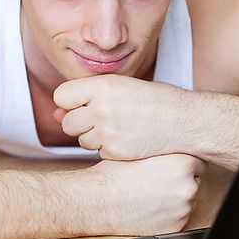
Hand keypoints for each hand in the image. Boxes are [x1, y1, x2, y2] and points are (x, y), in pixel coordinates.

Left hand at [53, 74, 189, 159]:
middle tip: (105, 119)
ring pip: (81, 140)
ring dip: (94, 137)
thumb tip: (53, 114)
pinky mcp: (115, 152)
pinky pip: (97, 152)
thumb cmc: (156, 101)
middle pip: (67, 122)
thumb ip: (87, 96)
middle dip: (80, 123)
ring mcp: (108, 132)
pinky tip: (127, 139)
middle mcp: (101, 107)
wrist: (185, 121)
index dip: (71, 102)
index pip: (61, 95)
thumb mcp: (122, 87)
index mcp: (103, 85)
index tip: (85, 104)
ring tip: (119, 128)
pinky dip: (109, 149)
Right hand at [88, 154, 205, 235]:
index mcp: (183, 163)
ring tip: (150, 193)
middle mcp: (188, 186)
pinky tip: (150, 206)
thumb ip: (166, 149)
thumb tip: (180, 145)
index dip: (183, 163)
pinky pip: (179, 217)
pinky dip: (169, 213)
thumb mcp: (143, 150)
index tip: (171, 165)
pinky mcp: (176, 226)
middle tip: (158, 180)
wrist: (99, 201)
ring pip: (188, 199)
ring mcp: (184, 208)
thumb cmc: (116, 173)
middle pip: (195, 180)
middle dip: (181, 180)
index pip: (199, 161)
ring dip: (175, 197)